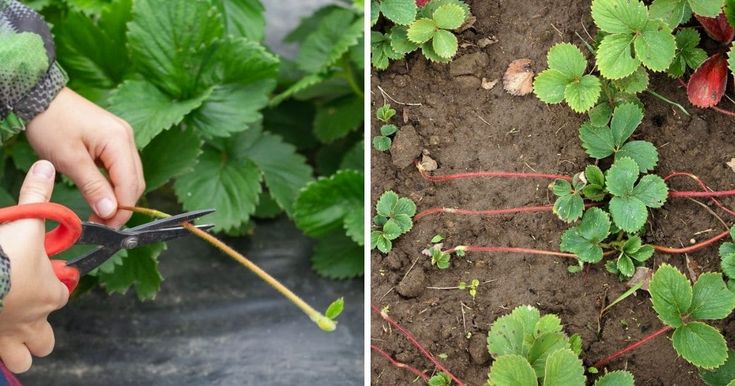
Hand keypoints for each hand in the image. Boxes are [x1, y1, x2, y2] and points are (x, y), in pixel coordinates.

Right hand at [0, 160, 69, 372]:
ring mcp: (10, 339)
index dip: (54, 283)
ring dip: (21, 349)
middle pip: (46, 339)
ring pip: (26, 358)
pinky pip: (2, 362)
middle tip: (24, 309)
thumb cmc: (1, 255)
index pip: (62, 293)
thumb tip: (47, 167)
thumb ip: (36, 195)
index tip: (38, 271)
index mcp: (49, 294)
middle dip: (39, 331)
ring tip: (7, 328)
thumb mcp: (22, 222)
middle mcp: (34, 321)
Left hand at [25, 87, 144, 227]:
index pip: (131, 185)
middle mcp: (127, 139)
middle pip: (135, 182)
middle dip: (121, 206)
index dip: (121, 210)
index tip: (105, 227)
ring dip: (117, 196)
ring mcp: (122, 138)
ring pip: (129, 176)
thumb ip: (93, 187)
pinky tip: (99, 193)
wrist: (40, 97)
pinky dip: (113, 184)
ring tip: (98, 212)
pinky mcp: (114, 139)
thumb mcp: (69, 159)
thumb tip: (110, 212)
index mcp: (119, 142)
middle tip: (101, 223)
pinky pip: (121, 167)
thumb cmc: (51, 124)